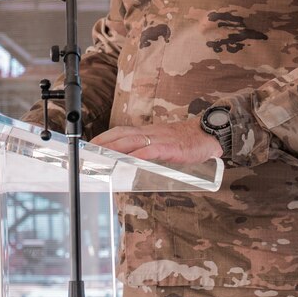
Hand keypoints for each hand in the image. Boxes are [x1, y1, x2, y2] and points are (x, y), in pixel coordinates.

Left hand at [89, 119, 222, 163]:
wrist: (208, 134)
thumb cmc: (185, 141)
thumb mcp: (163, 144)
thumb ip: (149, 151)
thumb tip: (134, 164)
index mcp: (147, 132)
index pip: (121, 132)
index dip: (105, 138)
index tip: (90, 145)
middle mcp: (151, 133)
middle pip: (122, 135)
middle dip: (104, 143)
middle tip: (89, 152)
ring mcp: (161, 139)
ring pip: (134, 141)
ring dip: (117, 148)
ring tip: (103, 156)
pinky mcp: (172, 147)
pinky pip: (154, 149)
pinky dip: (142, 154)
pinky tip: (132, 159)